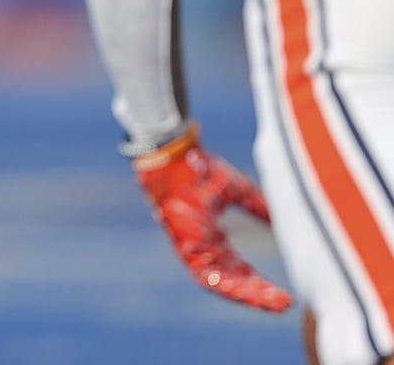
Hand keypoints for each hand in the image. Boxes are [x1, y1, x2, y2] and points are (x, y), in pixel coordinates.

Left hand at [132, 127, 290, 311]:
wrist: (176, 157)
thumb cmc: (201, 170)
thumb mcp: (239, 191)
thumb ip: (259, 207)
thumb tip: (286, 218)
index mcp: (213, 237)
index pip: (239, 268)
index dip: (259, 282)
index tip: (285, 295)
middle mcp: (203, 248)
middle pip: (233, 280)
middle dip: (258, 294)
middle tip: (284, 306)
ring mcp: (192, 249)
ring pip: (222, 283)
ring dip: (248, 294)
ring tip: (274, 304)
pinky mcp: (184, 246)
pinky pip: (206, 274)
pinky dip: (228, 285)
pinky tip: (247, 293)